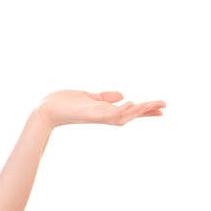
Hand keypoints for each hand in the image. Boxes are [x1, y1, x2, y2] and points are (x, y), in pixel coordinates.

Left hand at [36, 90, 165, 127]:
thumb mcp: (89, 96)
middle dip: (147, 111)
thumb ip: (105, 97)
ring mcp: (98, 115)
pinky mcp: (90, 114)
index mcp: (104, 110)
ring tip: (152, 103)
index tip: (162, 108)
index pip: (130, 111)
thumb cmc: (63, 103)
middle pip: (131, 114)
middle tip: (165, 106)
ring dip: (138, 110)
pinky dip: (121, 109)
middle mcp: (103, 115)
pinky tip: (131, 102)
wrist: (45, 109)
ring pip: (123, 115)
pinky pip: (109, 113)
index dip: (146, 110)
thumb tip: (123, 95)